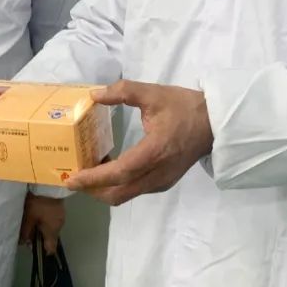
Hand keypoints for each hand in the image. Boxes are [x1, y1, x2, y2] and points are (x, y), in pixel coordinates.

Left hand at [19, 193, 65, 254]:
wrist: (47, 182)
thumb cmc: (38, 202)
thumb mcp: (29, 217)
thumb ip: (25, 232)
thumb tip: (22, 243)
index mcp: (52, 230)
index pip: (51, 249)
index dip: (42, 251)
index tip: (34, 247)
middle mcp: (59, 225)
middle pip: (50, 237)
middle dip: (39, 236)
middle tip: (27, 230)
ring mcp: (61, 215)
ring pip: (51, 226)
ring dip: (42, 225)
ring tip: (31, 219)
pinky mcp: (60, 207)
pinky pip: (53, 217)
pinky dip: (45, 217)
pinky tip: (38, 211)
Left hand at [67, 80, 213, 205]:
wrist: (215, 123)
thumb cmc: (184, 107)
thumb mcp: (153, 93)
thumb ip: (123, 91)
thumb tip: (94, 95)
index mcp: (154, 152)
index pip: (118, 173)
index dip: (93, 179)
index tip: (71, 179)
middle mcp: (157, 173)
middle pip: (118, 193)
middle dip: (92, 189)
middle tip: (72, 177)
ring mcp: (162, 181)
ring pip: (126, 195)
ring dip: (104, 189)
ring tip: (87, 172)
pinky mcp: (165, 182)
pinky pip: (135, 190)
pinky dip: (117, 186)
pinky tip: (110, 168)